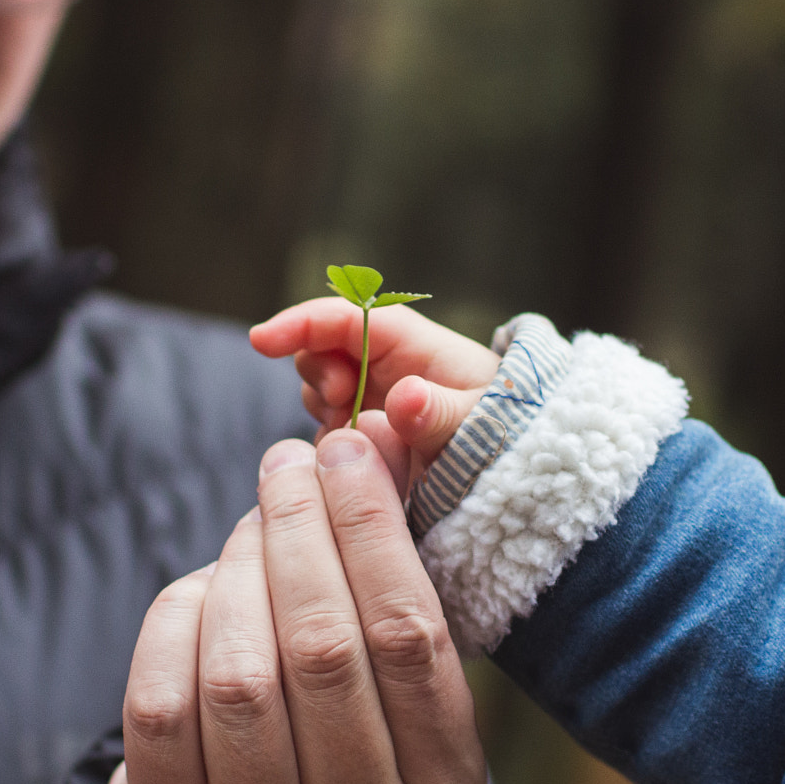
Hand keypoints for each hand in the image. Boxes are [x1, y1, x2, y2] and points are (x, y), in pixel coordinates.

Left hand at [103, 429, 487, 783]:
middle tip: (285, 465)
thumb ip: (391, 566)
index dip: (371, 530)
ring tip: (252, 524)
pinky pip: (163, 709)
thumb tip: (377, 434)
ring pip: (239, 678)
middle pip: (322, 651)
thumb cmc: (340, 727)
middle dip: (297, 533)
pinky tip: (200, 590)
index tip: (345, 449)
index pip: (409, 637)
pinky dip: (176, 625)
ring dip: (238, 573)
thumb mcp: (386, 667)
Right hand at [250, 299, 500, 492]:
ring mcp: (377, 400)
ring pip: (321, 390)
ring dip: (325, 410)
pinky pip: (332, 430)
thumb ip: (441, 414)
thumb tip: (404, 396)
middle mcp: (388, 366)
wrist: (523, 466)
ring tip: (360, 435)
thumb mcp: (482, 425)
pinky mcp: (372, 434)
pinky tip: (361, 460)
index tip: (262, 340)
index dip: (300, 322)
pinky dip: (333, 443)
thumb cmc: (509, 432)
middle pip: (322, 349)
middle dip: (318, 372)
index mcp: (412, 345)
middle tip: (341, 403)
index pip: (345, 317)